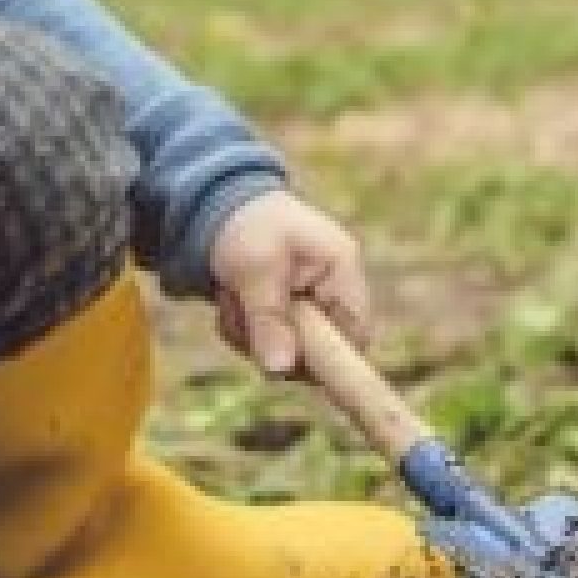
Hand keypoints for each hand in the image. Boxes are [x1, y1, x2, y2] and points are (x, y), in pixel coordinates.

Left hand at [201, 190, 373, 377]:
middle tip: (241, 314)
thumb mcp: (253, 269)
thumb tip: (280, 370)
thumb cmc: (245, 227)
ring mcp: (313, 305)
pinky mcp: (289, 315)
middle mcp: (335, 291)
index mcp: (342, 269)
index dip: (325, 355)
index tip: (283, 351)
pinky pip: (271, 345)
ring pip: (290, 352)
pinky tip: (232, 303)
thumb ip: (268, 319)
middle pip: (321, 351)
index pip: (356, 334)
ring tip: (232, 299)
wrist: (221, 207)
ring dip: (252, 337)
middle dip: (274, 342)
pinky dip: (246, 333)